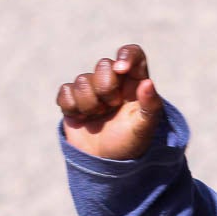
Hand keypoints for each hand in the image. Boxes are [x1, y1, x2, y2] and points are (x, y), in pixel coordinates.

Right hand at [56, 44, 162, 159]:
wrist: (106, 162)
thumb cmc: (130, 143)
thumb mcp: (145, 127)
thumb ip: (150, 105)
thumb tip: (148, 83)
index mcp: (135, 83)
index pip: (133, 53)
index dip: (126, 55)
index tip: (121, 69)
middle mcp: (113, 82)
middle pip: (104, 65)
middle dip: (106, 88)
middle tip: (112, 106)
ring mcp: (92, 89)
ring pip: (82, 80)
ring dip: (90, 103)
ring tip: (99, 116)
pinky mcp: (72, 99)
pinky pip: (65, 91)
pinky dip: (73, 107)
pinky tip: (83, 118)